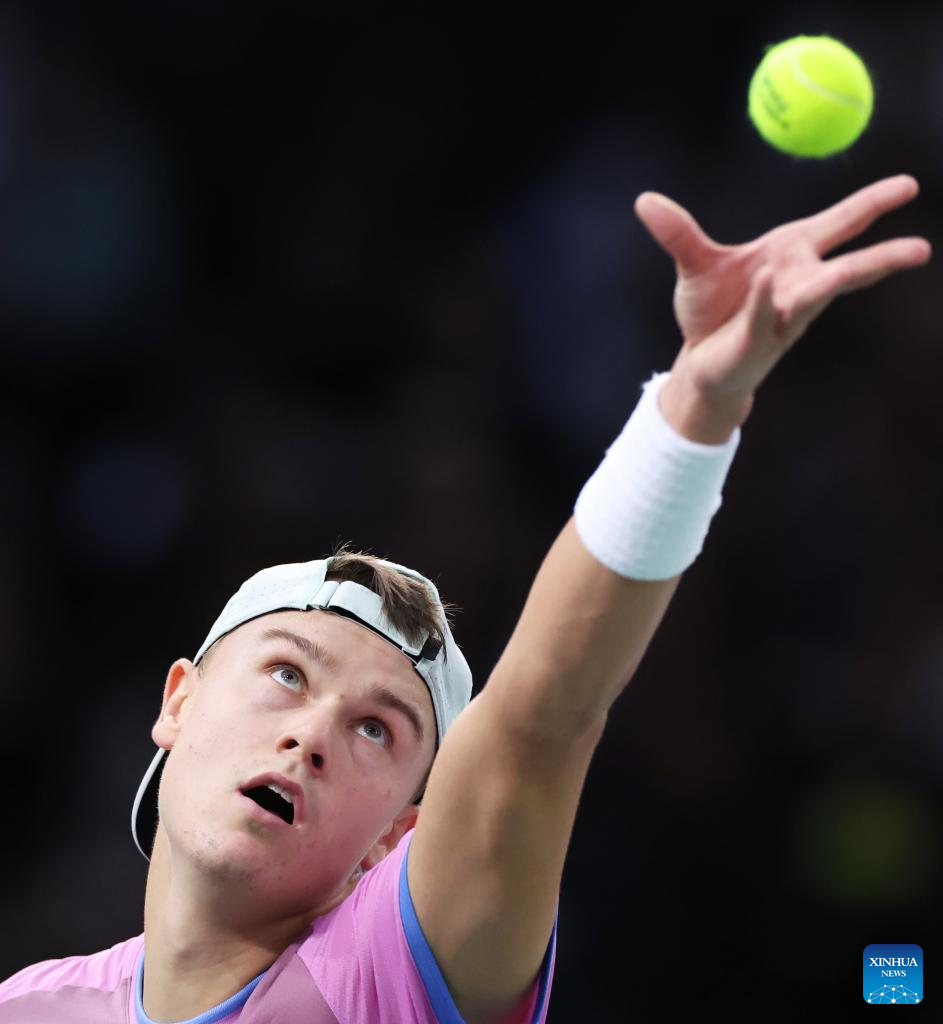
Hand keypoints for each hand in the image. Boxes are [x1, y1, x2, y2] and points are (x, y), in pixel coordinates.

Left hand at [634, 175, 931, 440]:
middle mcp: (796, 285)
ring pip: (822, 292)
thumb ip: (678, 233)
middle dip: (882, 255)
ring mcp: (782, 314)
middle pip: (846, 265)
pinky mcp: (757, 338)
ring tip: (891, 265)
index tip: (907, 185)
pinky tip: (766, 280)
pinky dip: (764, 297)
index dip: (871, 205)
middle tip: (922, 247)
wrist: (698, 363)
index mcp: (790, 256)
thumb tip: (645, 200)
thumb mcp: (695, 265)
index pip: (838, 225)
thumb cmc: (711, 312)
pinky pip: (765, 314)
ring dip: (848, 275)